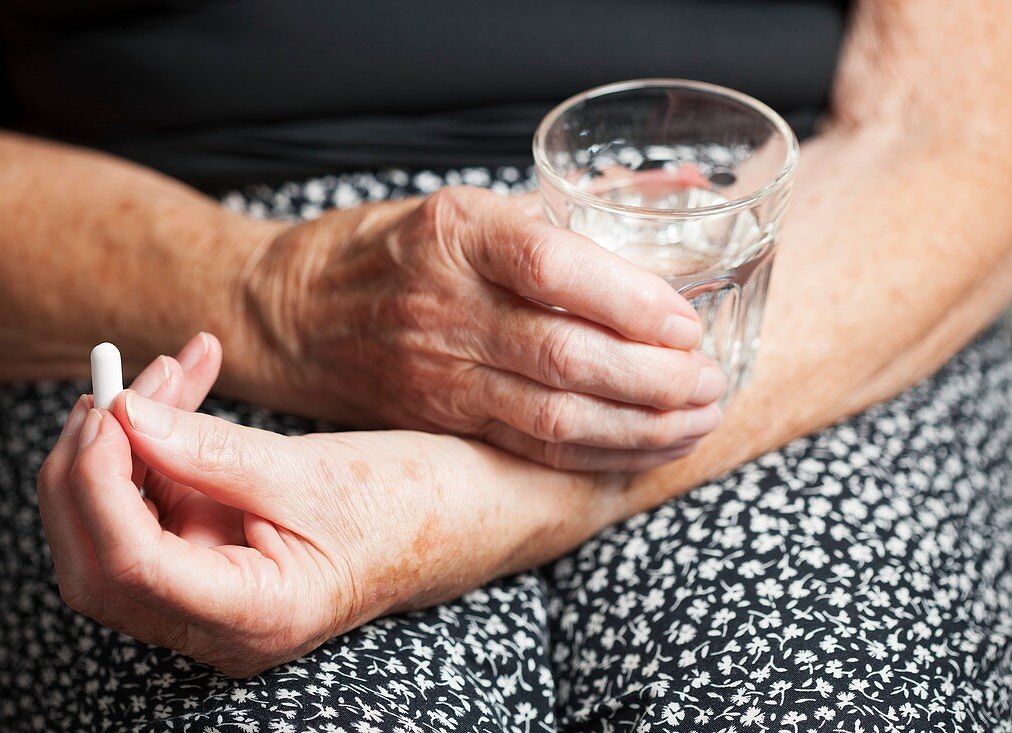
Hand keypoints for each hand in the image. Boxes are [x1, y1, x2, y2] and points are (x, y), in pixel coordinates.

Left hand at [38, 338, 613, 676]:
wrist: (465, 514)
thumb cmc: (413, 502)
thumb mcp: (312, 470)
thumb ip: (210, 450)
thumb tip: (122, 416)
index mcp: (254, 616)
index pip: (129, 568)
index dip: (99, 484)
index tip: (114, 408)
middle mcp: (220, 623)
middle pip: (99, 561)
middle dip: (91, 465)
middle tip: (122, 385)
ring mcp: (214, 595)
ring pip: (118, 528)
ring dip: (126, 442)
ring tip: (176, 366)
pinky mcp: (217, 558)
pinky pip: (157, 504)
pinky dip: (157, 444)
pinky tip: (187, 384)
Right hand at [240, 186, 724, 471]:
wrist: (298, 312)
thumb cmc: (399, 249)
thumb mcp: (471, 207)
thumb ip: (572, 211)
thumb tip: (687, 193)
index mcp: (458, 232)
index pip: (552, 265)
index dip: (630, 300)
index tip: (689, 322)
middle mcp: (445, 304)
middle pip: (565, 355)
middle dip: (655, 380)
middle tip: (713, 384)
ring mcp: (437, 370)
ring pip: (553, 416)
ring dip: (638, 429)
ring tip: (697, 423)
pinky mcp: (439, 420)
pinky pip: (527, 448)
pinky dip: (594, 456)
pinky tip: (643, 451)